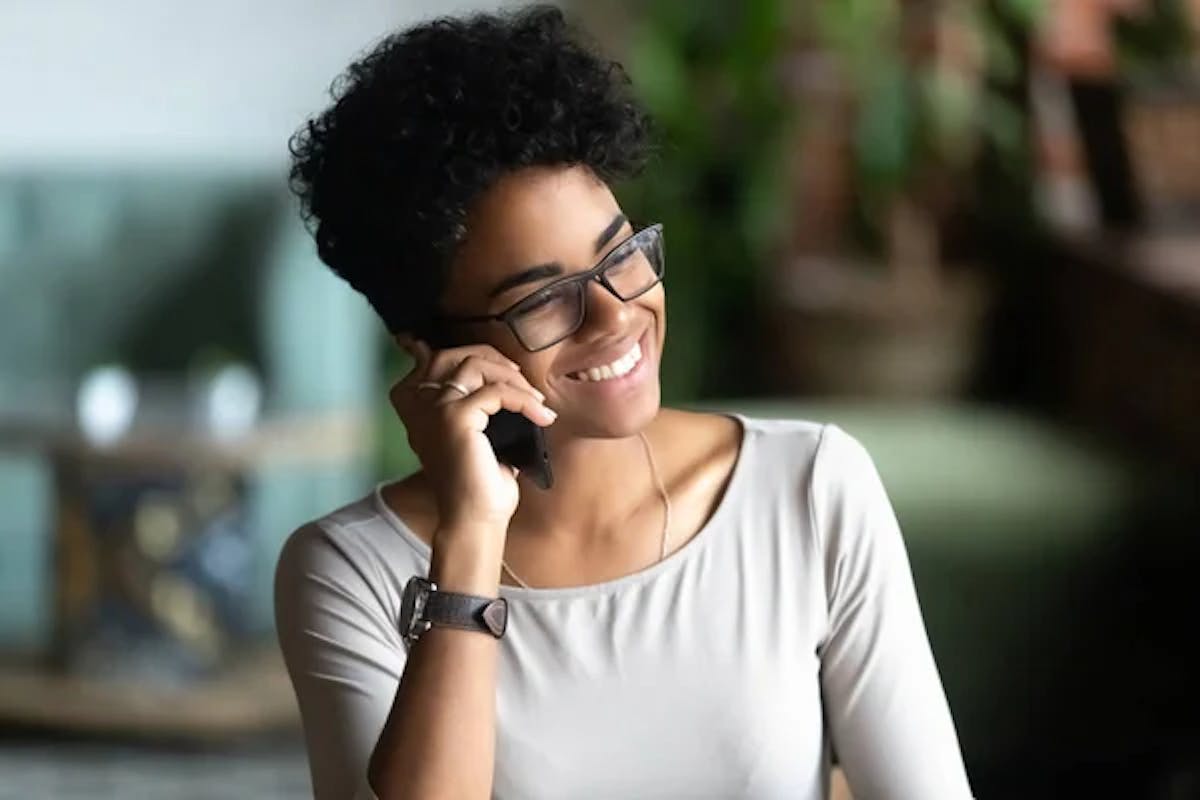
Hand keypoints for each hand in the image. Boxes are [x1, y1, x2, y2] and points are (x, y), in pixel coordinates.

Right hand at [389, 337, 555, 534]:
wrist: (474, 518)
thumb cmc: (480, 481)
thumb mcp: (481, 435)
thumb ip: (484, 406)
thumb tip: (514, 379)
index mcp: (419, 407)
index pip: (439, 358)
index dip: (477, 356)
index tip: (510, 372)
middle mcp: (419, 404)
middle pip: (456, 353)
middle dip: (496, 359)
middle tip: (524, 382)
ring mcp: (434, 408)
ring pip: (475, 364)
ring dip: (512, 377)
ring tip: (535, 400)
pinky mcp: (455, 417)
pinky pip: (497, 392)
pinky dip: (525, 401)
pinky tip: (542, 417)